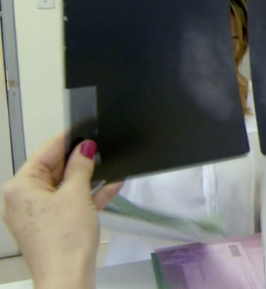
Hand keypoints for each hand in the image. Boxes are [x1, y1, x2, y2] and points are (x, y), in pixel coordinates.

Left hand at [2, 133, 121, 288]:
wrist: (67, 277)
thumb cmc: (63, 242)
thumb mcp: (77, 194)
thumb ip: (81, 167)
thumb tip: (85, 149)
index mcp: (20, 187)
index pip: (44, 153)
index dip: (67, 140)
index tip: (83, 128)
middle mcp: (22, 200)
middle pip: (53, 170)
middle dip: (78, 161)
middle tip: (100, 149)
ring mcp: (35, 214)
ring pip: (63, 187)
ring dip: (86, 179)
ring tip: (108, 167)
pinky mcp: (50, 226)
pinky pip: (68, 203)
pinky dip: (86, 196)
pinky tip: (109, 187)